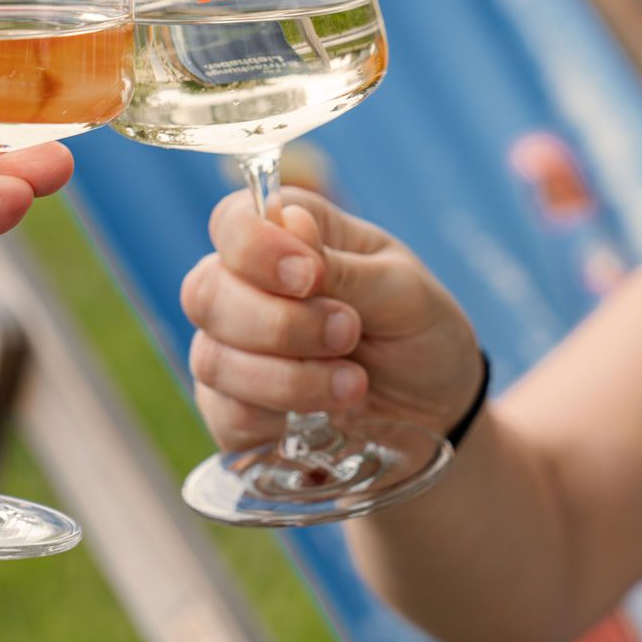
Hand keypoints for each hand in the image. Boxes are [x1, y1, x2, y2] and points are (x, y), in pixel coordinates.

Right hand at [181, 189, 480, 450]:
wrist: (435, 413)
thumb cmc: (417, 332)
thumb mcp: (404, 292)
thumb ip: (344, 265)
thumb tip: (290, 224)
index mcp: (287, 238)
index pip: (232, 223)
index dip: (254, 248)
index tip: (310, 276)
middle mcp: (244, 288)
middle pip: (206, 293)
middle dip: (279, 323)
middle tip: (348, 332)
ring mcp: (230, 351)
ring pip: (213, 359)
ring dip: (289, 378)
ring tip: (355, 384)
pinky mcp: (231, 410)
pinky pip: (227, 415)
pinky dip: (279, 418)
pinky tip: (324, 416)